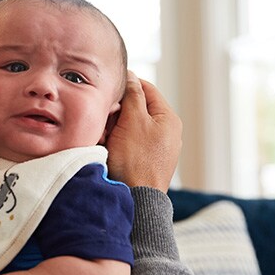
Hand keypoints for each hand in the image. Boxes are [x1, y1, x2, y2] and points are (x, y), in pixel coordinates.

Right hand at [105, 72, 181, 190]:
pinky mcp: (145, 160)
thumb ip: (133, 95)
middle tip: (105, 119)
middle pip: (137, 108)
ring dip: (114, 127)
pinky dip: (116, 141)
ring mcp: (156, 148)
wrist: (135, 198)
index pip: (147, 89)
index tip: (109, 88)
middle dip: (117, 111)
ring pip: (129, 126)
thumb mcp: (133, 120)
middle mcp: (166, 132)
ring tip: (105, 136)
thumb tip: (131, 76)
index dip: (127, 85)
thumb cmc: (135, 160)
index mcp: (169, 119)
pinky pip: (128, 142)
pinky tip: (107, 147)